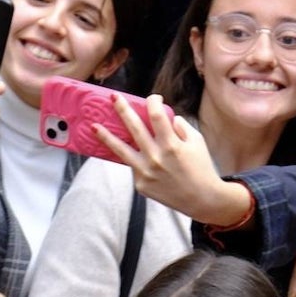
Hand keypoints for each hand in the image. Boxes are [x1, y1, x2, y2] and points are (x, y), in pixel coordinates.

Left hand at [92, 94, 248, 225]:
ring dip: (106, 136)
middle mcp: (156, 157)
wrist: (202, 199)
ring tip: (93, 126)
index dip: (153, 102)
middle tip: (113, 97)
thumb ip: (180, 127)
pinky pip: (133, 166)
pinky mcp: (141, 184)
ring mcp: (146, 172)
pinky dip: (132, 157)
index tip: (154, 98)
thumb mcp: (197, 142)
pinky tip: (127, 151)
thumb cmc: (201, 168)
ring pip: (121, 150)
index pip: (157, 115)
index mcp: (172, 144)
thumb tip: (165, 118)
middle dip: (123, 109)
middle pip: (134, 127)